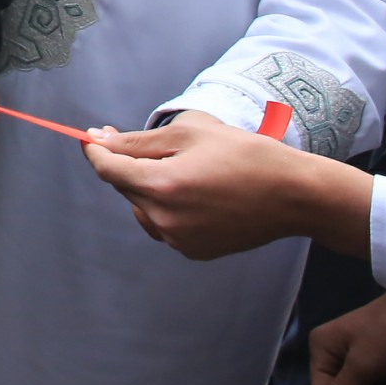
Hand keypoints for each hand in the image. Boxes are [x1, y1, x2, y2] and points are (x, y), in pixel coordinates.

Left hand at [82, 111, 373, 260]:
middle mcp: (164, 219)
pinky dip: (167, 207)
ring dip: (147, 187)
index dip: (95, 151)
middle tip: (138, 143)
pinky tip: (195, 191)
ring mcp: (179, 239)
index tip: (91, 137)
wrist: (294, 195)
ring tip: (180, 168)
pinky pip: (164, 224)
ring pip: (142, 208)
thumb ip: (139, 141)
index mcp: (161, 186)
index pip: (107, 169)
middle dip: (125, 164)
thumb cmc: (247, 155)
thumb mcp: (190, 133)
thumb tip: (101, 141)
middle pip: (124, 188)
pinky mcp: (194, 251)